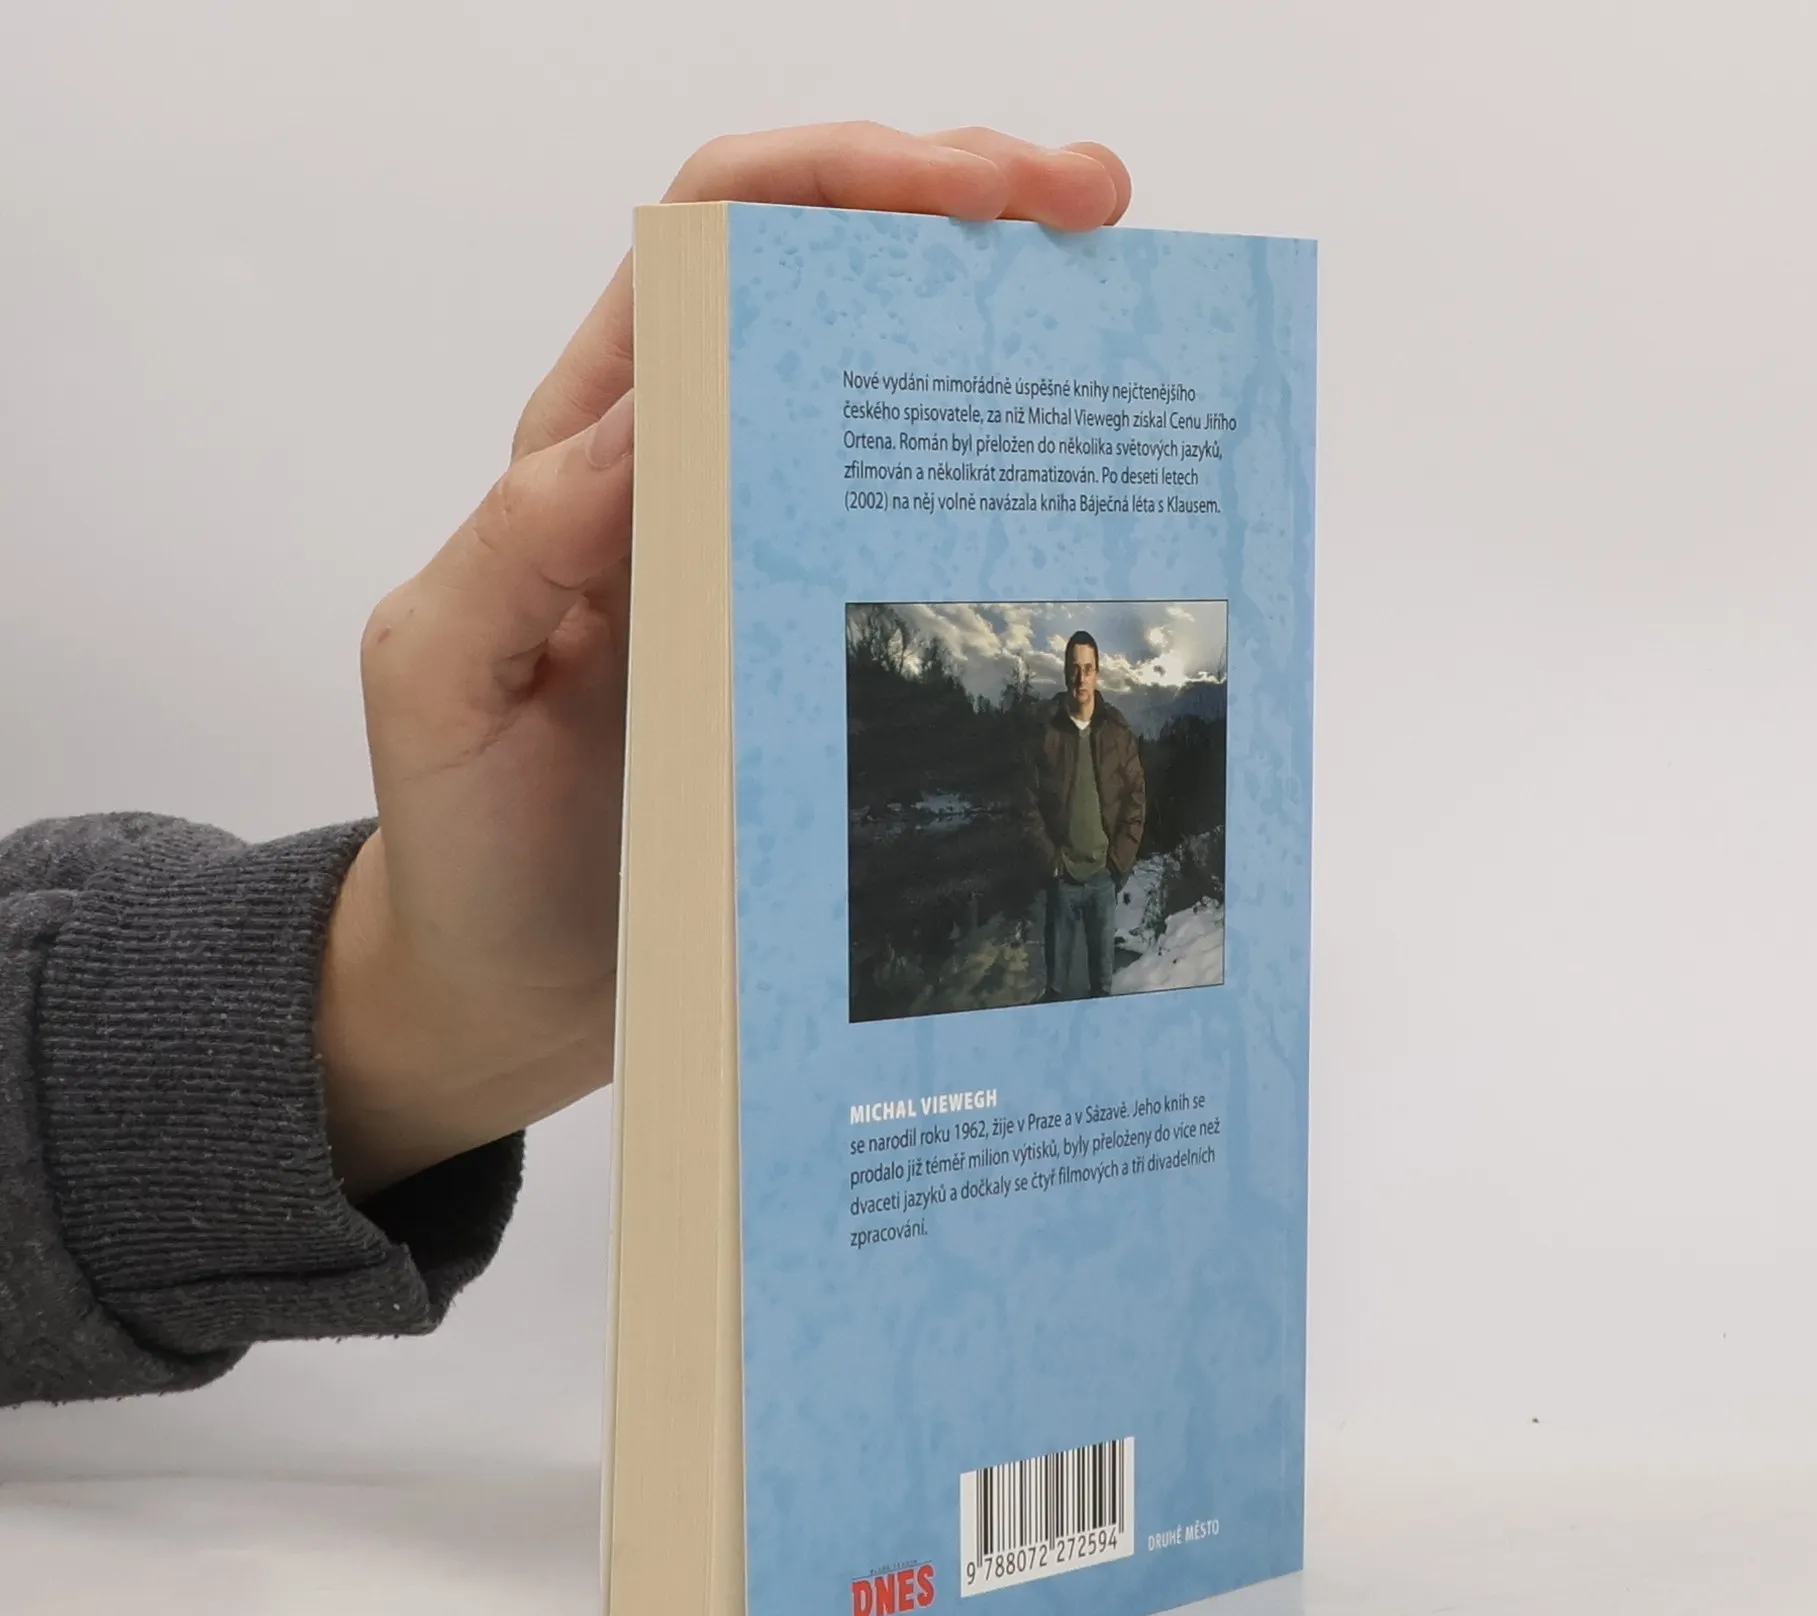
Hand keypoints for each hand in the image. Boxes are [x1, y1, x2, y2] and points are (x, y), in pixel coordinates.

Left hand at [317, 123, 1131, 1197]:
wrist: (506, 981)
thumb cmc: (462, 836)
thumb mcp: (441, 680)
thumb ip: (516, 546)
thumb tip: (652, 422)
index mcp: (590, 454)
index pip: (715, 243)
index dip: (838, 178)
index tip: (975, 183)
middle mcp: (689, 483)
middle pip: (828, 282)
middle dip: (962, 210)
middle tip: (1097, 207)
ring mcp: (767, 569)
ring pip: (890, 406)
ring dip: (1003, 342)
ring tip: (1122, 320)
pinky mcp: (819, 659)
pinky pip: (917, 554)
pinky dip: (1000, 505)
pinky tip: (1084, 505)